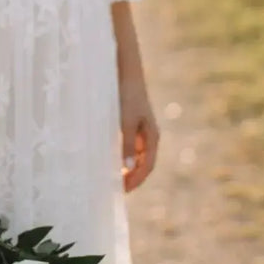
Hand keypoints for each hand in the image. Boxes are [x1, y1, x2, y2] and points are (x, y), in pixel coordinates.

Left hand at [120, 77, 159, 192]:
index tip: (122, 190)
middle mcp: (149, 136)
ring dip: (126, 168)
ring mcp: (141, 130)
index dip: (136, 180)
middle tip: (116, 189)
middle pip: (142, 164)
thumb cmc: (127, 96)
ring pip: (135, 156)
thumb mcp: (125, 122)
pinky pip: (129, 146)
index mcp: (152, 137)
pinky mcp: (131, 124)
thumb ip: (127, 145)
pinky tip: (111, 160)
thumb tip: (127, 168)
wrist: (126, 72)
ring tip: (112, 179)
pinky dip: (122, 156)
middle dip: (132, 177)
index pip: (147, 166)